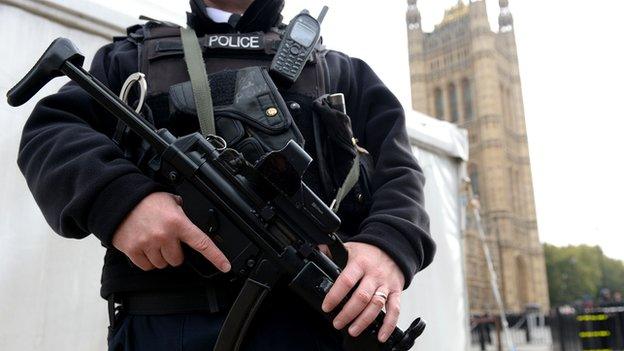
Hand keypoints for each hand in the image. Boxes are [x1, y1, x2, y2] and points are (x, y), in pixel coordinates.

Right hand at [112, 192, 230, 271]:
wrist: (120, 200)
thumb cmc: (146, 200)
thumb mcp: (171, 201)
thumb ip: (183, 213)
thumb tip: (191, 220)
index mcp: (178, 222)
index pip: (202, 243)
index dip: (216, 257)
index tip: (225, 267)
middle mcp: (164, 235)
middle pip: (177, 260)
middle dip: (174, 252)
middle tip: (167, 240)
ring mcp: (148, 244)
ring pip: (162, 264)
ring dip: (160, 257)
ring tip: (154, 241)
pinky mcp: (133, 250)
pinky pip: (146, 266)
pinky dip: (147, 260)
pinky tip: (145, 247)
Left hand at [321, 242, 403, 342]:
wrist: (393, 248)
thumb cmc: (368, 252)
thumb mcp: (349, 248)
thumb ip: (331, 251)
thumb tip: (314, 250)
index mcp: (360, 263)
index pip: (346, 281)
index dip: (335, 296)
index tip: (327, 307)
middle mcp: (374, 274)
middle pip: (361, 297)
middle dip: (348, 313)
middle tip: (337, 323)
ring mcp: (386, 284)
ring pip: (376, 305)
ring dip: (363, 321)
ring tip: (352, 330)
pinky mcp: (396, 292)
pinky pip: (395, 310)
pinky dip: (389, 325)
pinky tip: (381, 336)